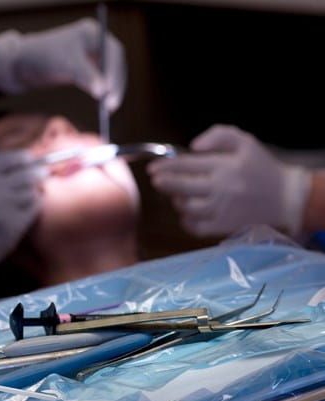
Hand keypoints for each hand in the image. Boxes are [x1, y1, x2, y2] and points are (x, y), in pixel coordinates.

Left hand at [0, 18, 126, 111]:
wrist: (24, 63)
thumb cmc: (43, 58)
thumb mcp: (67, 65)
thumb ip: (86, 75)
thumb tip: (103, 91)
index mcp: (91, 33)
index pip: (113, 53)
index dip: (115, 73)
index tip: (110, 92)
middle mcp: (94, 42)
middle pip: (115, 64)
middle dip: (115, 84)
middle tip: (111, 105)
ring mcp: (91, 54)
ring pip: (109, 73)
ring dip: (111, 90)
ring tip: (107, 109)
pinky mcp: (86, 67)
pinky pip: (101, 80)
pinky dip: (103, 91)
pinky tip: (102, 103)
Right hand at [0, 150, 41, 293]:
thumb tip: (18, 171)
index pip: (6, 159)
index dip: (21, 157)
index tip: (29, 159)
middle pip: (25, 174)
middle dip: (37, 172)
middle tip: (42, 174)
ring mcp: (5, 209)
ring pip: (32, 192)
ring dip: (34, 192)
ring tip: (33, 194)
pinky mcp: (14, 226)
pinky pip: (32, 210)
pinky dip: (34, 207)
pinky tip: (29, 209)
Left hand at [147, 125, 310, 236]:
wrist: (285, 198)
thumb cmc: (259, 166)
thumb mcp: (244, 142)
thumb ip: (218, 135)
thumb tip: (193, 146)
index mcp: (225, 166)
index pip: (187, 165)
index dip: (166, 166)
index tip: (152, 168)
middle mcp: (221, 189)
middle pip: (182, 187)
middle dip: (164, 183)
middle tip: (156, 180)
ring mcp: (221, 210)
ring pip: (187, 207)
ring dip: (177, 200)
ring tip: (177, 194)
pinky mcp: (223, 227)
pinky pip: (195, 227)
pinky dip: (186, 220)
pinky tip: (188, 211)